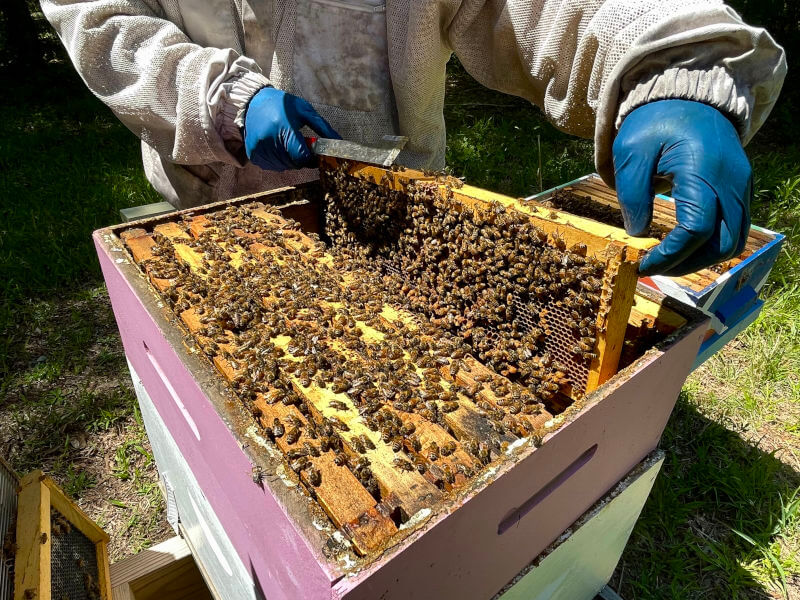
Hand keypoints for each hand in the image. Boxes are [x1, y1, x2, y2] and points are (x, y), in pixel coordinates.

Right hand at [243, 87, 339, 170]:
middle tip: (299, 146)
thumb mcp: (304, 111)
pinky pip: (271, 167)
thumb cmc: (282, 105)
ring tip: (287, 144)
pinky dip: (278, 162)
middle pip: (293, 163)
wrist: (253, 102)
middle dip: (300, 158)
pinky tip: (277, 148)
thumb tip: (339, 142)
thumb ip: (322, 128)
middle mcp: (269, 139)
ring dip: (289, 160)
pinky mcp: (252, 153)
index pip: (301, 155)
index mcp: (284, 126)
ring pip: (282, 167)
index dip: (310, 158)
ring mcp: (259, 148)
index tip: (312, 153)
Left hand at [613, 99, 750, 275]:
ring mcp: (740, 186)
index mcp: (703, 170)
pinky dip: (710, 243)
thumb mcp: (631, 153)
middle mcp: (731, 182)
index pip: (696, 229)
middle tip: (656, 266)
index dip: (670, 254)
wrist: (687, 96)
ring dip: (702, 258)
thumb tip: (637, 234)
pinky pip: (734, 227)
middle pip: (724, 243)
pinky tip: (683, 243)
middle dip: (688, 264)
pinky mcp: (740, 189)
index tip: (644, 263)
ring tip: (668, 259)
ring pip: (734, 240)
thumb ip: (632, 195)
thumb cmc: (655, 122)